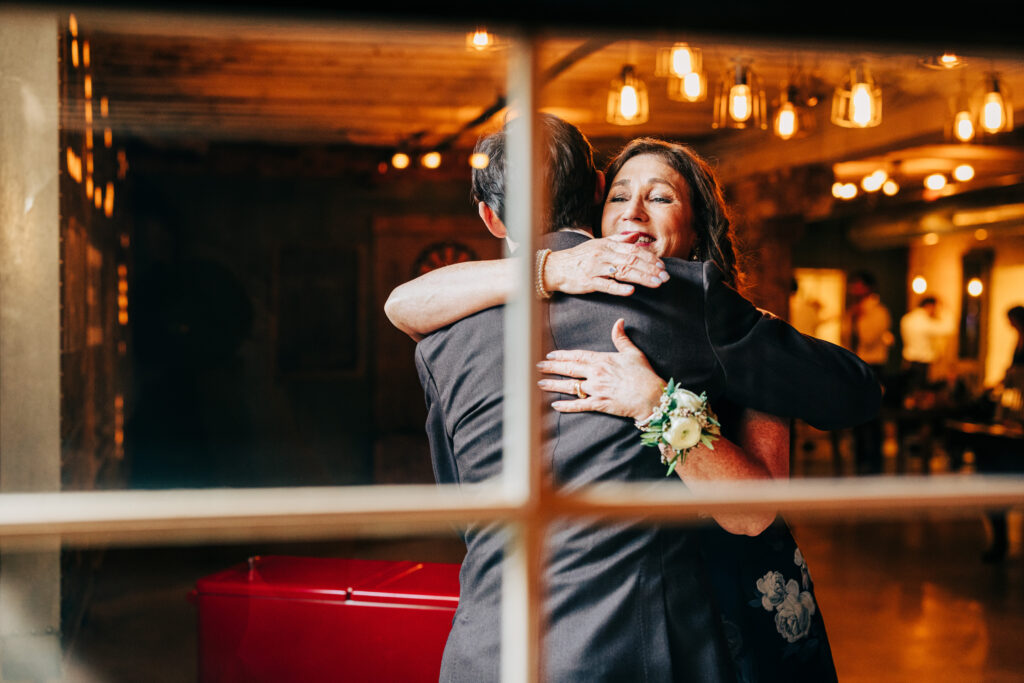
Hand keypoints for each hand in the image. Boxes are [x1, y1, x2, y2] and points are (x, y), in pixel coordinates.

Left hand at [536, 319, 664, 419]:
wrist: (651, 396)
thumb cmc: (644, 374)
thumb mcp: (633, 353)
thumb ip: (621, 338)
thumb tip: (618, 322)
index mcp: (602, 360)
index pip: (576, 356)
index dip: (561, 356)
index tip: (550, 355)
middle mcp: (595, 374)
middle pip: (568, 369)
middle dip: (551, 367)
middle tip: (538, 366)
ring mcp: (596, 389)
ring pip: (570, 386)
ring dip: (553, 384)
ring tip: (540, 383)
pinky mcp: (599, 404)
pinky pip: (579, 405)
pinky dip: (566, 406)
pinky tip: (555, 404)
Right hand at [543, 233, 668, 296]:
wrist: (555, 267)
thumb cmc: (578, 257)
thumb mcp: (598, 244)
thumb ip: (618, 240)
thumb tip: (636, 236)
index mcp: (607, 245)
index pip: (633, 250)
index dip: (650, 258)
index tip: (662, 266)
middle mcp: (603, 254)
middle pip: (632, 260)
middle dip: (651, 269)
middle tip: (665, 277)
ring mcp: (595, 268)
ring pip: (622, 272)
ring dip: (642, 278)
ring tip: (656, 283)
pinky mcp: (588, 281)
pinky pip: (605, 285)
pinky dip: (619, 288)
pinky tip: (631, 291)